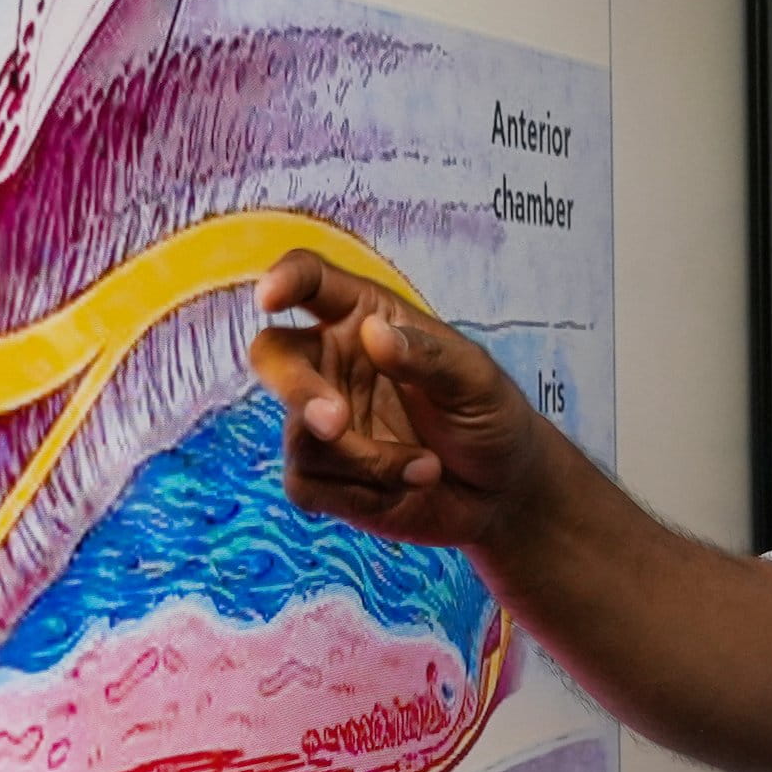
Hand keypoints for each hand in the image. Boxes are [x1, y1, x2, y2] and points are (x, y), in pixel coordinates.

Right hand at [246, 250, 551, 549]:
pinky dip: (361, 493)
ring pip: (302, 436)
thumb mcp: (476, 380)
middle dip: (297, 389)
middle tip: (335, 422)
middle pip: (274, 356)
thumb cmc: (489, 417)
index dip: (285, 278)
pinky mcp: (319, 476)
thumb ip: (429, 356)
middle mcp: (332, 364)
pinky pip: (306, 485)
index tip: (270, 296)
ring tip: (429, 468)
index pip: (312, 282)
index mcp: (365, 320)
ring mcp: (319, 421)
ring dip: (367, 461)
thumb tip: (374, 334)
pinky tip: (408, 486)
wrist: (501, 492)